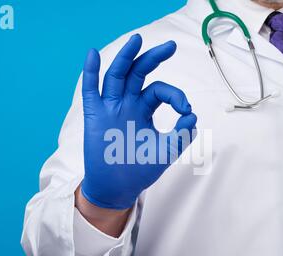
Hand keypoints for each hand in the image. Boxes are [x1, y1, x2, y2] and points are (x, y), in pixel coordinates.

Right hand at [81, 34, 196, 209]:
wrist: (118, 187)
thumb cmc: (141, 170)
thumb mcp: (166, 151)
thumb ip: (182, 134)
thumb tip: (191, 115)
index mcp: (144, 109)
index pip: (160, 91)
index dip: (175, 96)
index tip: (185, 110)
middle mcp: (127, 104)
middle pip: (138, 73)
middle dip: (153, 58)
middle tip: (171, 46)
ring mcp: (110, 107)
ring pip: (116, 76)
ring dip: (126, 57)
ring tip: (137, 40)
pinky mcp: (95, 115)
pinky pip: (91, 90)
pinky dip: (90, 72)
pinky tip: (92, 54)